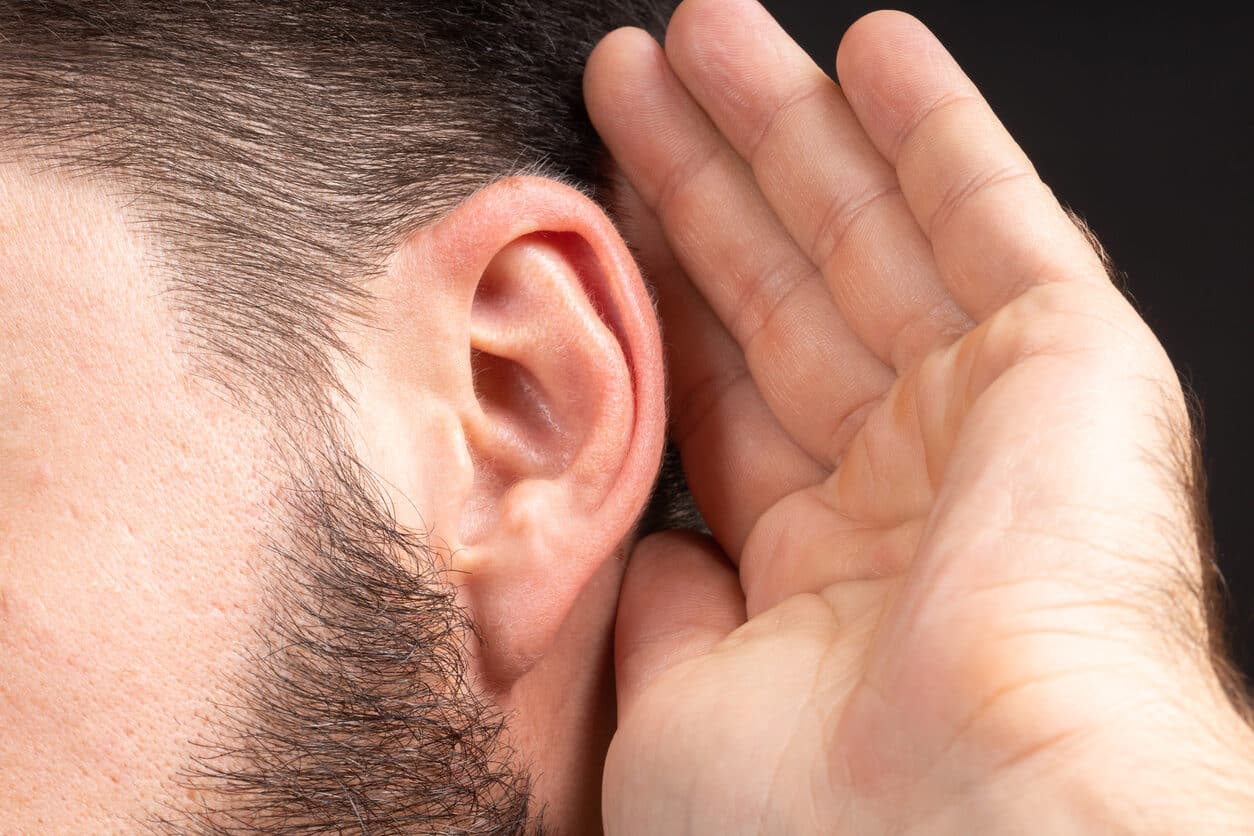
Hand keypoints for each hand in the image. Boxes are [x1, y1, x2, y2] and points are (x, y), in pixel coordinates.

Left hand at [584, 2, 1253, 832]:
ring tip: (709, 32)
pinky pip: (996, 219)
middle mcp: (905, 483)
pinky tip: (876, 50)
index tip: (598, 201)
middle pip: (781, 290)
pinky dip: (940, 130)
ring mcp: (988, 417)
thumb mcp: (679, 709)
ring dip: (794, 127)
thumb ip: (662, 613)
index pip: (723, 387)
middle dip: (703, 179)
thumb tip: (647, 552)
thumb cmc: (821, 821)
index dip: (657, 287)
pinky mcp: (1074, 367)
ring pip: (872, 235)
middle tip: (631, 73)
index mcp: (816, 570)